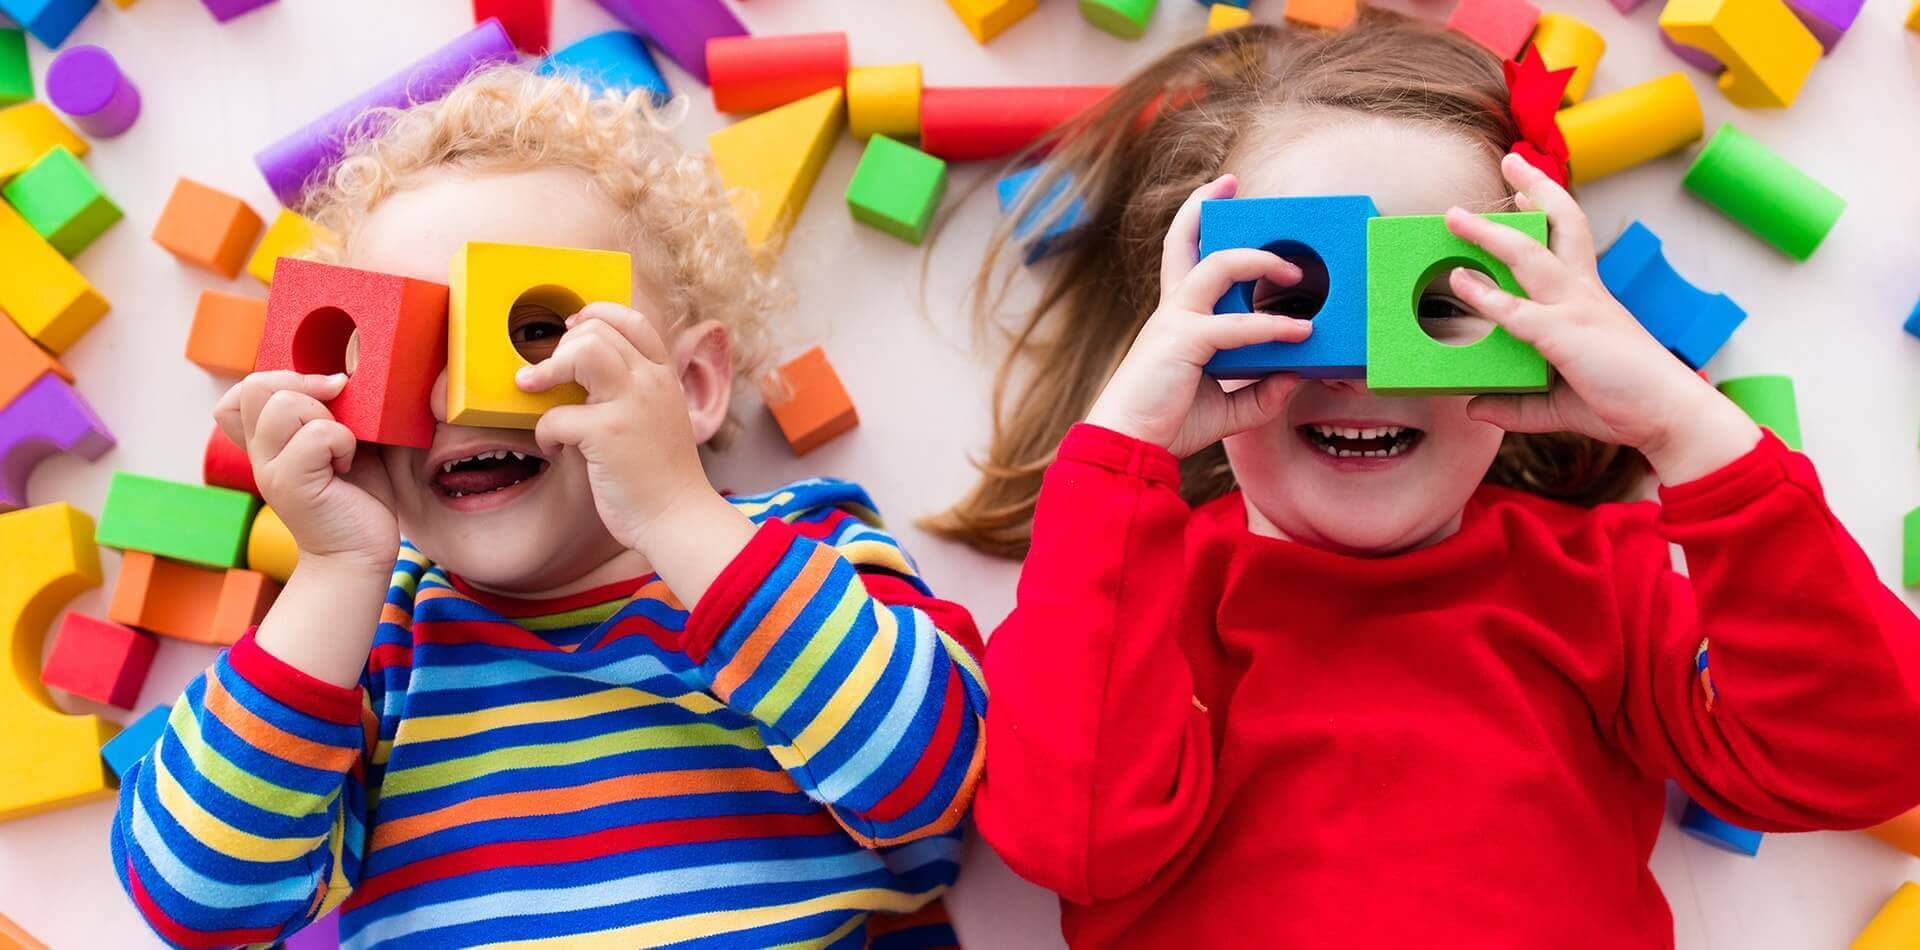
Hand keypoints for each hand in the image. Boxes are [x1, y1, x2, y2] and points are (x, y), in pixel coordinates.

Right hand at [214, 372, 399, 572]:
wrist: (359, 553)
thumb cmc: (358, 497)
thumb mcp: (345, 441)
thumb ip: (334, 410)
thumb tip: (343, 373)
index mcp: (269, 439)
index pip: (245, 388)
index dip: (283, 378)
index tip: (325, 395)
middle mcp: (261, 451)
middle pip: (258, 385)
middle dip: (307, 388)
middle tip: (339, 418)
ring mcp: (270, 468)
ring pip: (284, 405)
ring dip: (327, 419)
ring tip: (342, 449)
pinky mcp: (290, 484)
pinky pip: (317, 434)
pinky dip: (343, 443)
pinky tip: (347, 467)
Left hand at [515, 303, 744, 558]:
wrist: (677, 518)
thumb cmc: (661, 476)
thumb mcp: (659, 418)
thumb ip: (633, 391)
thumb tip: (584, 372)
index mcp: (664, 376)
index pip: (632, 320)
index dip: (595, 315)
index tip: (571, 330)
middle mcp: (651, 382)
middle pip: (597, 330)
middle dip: (561, 348)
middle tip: (547, 375)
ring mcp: (631, 404)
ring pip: (581, 351)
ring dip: (547, 369)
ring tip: (532, 388)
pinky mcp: (607, 433)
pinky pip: (556, 414)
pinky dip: (544, 433)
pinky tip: (554, 449)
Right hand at [1085, 175, 1313, 458]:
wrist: (1128, 446)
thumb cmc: (1166, 425)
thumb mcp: (1227, 408)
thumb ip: (1261, 392)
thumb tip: (1296, 376)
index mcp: (1176, 319)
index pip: (1184, 259)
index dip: (1196, 223)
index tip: (1219, 196)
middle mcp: (1173, 310)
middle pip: (1184, 240)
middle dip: (1205, 205)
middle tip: (1232, 183)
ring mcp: (1175, 321)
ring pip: (1219, 265)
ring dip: (1261, 260)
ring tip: (1295, 272)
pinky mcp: (1184, 341)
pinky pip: (1236, 325)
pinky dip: (1271, 327)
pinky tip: (1300, 333)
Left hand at [1444, 153, 1761, 484]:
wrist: (1671, 417)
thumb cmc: (1623, 404)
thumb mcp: (1558, 404)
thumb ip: (1515, 405)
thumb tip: (1473, 407)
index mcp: (1590, 298)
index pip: (1570, 239)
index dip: (1549, 209)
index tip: (1526, 189)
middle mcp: (1585, 293)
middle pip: (1561, 224)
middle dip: (1536, 187)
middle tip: (1510, 159)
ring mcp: (1577, 309)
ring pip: (1529, 257)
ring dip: (1489, 233)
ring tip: (1453, 216)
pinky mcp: (1567, 336)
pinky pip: (1519, 311)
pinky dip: (1487, 296)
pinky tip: (1460, 281)